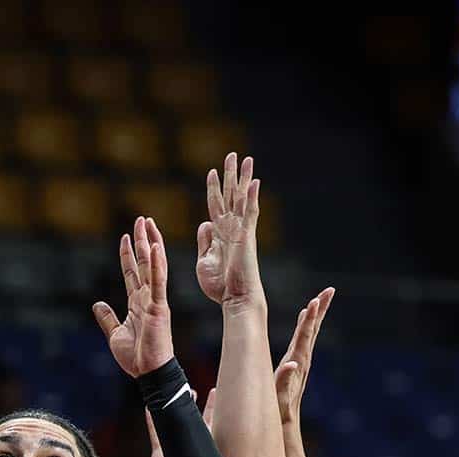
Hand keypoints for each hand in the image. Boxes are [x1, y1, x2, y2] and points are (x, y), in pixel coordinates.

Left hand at [92, 216, 175, 377]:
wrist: (148, 373)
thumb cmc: (136, 358)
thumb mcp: (115, 334)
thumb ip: (108, 318)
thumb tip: (97, 304)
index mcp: (138, 303)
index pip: (132, 272)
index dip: (127, 254)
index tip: (126, 236)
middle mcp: (148, 298)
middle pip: (144, 262)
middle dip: (142, 240)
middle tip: (142, 219)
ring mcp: (155, 301)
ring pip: (152, 265)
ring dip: (150, 243)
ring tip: (147, 223)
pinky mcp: (159, 308)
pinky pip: (158, 282)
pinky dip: (156, 264)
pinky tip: (155, 247)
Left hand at [194, 153, 263, 308]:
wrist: (235, 299)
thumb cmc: (219, 286)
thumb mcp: (203, 260)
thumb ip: (204, 241)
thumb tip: (205, 223)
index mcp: (219, 234)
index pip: (216, 205)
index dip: (214, 188)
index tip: (212, 172)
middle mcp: (231, 228)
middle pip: (230, 195)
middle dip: (231, 175)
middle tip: (233, 154)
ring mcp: (240, 231)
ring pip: (241, 198)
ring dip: (243, 178)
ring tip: (245, 158)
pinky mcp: (247, 237)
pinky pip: (250, 213)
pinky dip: (251, 198)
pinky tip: (254, 182)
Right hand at [274, 288, 333, 426]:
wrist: (286, 427)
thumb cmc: (280, 414)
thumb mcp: (280, 399)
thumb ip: (285, 381)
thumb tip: (291, 364)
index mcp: (297, 365)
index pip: (304, 338)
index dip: (309, 320)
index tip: (314, 301)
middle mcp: (302, 361)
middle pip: (313, 331)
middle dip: (320, 310)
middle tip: (330, 290)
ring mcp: (301, 363)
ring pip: (310, 334)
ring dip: (315, 315)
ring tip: (319, 298)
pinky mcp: (297, 365)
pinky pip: (302, 340)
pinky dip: (304, 325)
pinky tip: (303, 318)